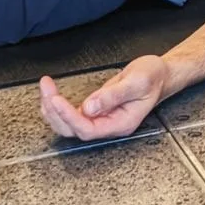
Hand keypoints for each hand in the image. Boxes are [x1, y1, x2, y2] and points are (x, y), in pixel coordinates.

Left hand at [39, 56, 167, 141]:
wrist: (160, 74)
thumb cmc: (153, 77)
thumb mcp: (137, 82)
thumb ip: (113, 96)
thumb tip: (89, 107)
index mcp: (121, 123)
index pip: (88, 129)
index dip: (69, 116)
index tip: (55, 99)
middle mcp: (109, 125)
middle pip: (74, 130)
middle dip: (55, 111)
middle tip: (46, 88)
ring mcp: (102, 119)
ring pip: (69, 125)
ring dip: (53, 110)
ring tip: (45, 89)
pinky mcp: (96, 111)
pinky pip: (72, 116)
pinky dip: (58, 107)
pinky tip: (51, 96)